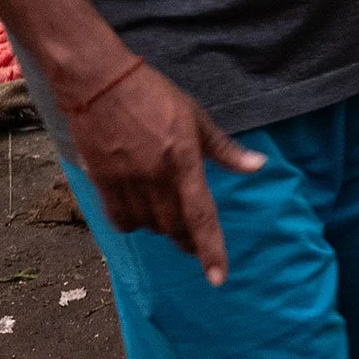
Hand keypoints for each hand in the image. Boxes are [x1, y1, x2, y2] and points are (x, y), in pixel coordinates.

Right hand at [64, 61, 263, 285]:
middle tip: (194, 242)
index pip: (201, 216)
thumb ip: (226, 149)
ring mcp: (125, 179)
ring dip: (161, 229)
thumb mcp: (197, 118)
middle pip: (173, 227)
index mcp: (183, 162)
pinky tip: (139, 216)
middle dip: (187, 240)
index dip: (211, 250)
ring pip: (147, 225)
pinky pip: (118, 217)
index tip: (217, 279)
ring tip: (168, 220)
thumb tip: (259, 166)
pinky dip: (132, 223)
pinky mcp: (101, 178)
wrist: (99, 80)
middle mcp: (154, 177)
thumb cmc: (154, 95)